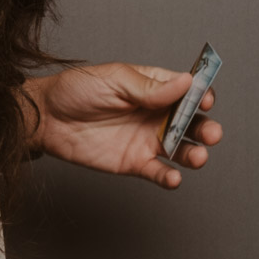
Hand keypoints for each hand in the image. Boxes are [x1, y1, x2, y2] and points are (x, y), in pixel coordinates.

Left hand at [25, 63, 223, 189]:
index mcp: (155, 87)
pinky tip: (173, 177)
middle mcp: (156, 114)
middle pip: (192, 122)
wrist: (46, 119)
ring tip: (196, 157)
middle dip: (206, 128)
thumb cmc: (77, 90)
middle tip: (211, 134)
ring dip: (195, 154)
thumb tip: (186, 81)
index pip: (188, 90)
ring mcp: (147, 139)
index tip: (205, 100)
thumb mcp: (115, 80)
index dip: (202, 95)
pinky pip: (158, 172)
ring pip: (181, 149)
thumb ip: (150, 87)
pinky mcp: (134, 162)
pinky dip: (169, 177)